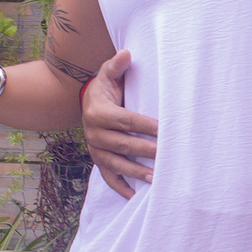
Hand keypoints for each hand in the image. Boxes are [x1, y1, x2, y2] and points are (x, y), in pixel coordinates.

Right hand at [81, 49, 156, 200]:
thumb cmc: (105, 89)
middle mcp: (94, 133)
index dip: (145, 125)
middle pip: (123, 143)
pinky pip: (108, 176)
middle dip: (145, 150)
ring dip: (136, 172)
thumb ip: (116, 66)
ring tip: (156, 178)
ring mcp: (96, 149)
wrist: (86, 104)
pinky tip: (136, 196)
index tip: (164, 129)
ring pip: (117, 163)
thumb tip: (126, 55)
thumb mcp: (108, 75)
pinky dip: (121, 187)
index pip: (126, 120)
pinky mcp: (99, 160)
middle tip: (166, 155)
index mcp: (99, 112)